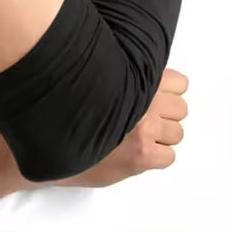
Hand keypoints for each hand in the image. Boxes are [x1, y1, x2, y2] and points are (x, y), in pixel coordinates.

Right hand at [54, 68, 189, 187]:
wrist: (51, 139)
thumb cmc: (68, 110)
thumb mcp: (96, 78)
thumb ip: (122, 76)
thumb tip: (138, 74)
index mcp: (135, 77)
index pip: (179, 83)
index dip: (167, 92)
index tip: (153, 99)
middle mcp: (144, 101)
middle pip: (180, 109)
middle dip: (164, 115)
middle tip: (142, 121)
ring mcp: (144, 129)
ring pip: (177, 133)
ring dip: (161, 137)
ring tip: (137, 139)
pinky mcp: (141, 155)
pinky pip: (169, 157)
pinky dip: (156, 157)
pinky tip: (136, 154)